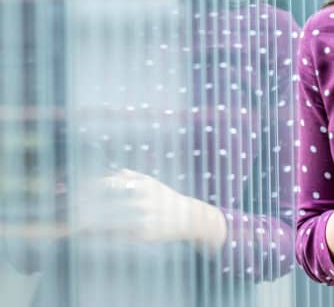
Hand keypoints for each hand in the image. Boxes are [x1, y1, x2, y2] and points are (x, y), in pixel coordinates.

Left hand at [77, 169, 226, 249]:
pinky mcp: (144, 234)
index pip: (110, 185)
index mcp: (143, 185)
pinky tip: (92, 235)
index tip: (78, 192)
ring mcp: (143, 217)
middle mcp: (142, 200)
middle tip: (73, 209)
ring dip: (92, 222)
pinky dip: (104, 235)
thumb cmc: (166, 198)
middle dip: (89, 206)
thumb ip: (131, 176)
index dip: (92, 188)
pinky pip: (119, 235)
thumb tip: (111, 171)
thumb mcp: (151, 182)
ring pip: (111, 220)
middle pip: (108, 202)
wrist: (187, 217)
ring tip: (77, 223)